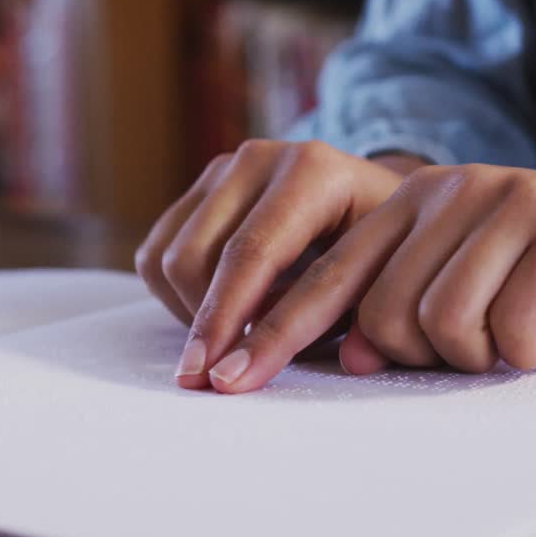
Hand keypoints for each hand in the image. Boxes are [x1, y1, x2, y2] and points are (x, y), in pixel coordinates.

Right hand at [133, 140, 409, 388]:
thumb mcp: (375, 282)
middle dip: (204, 326)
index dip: (227, 321)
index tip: (214, 378)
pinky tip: (222, 310)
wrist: (375, 202)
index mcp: (312, 172)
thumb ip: (326, 318)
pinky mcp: (198, 188)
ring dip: (191, 313)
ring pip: (166, 258)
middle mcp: (260, 158)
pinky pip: (155, 254)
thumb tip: (252, 363)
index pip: (251, 254)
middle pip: (194, 258)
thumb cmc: (380, 251)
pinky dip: (177, 296)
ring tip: (237, 335)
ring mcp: (223, 168)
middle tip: (227, 373)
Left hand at [202, 163, 535, 392]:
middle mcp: (450, 189)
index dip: (270, 333)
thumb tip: (344, 352)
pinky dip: (528, 349)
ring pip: (444, 319)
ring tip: (514, 340)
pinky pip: (515, 319)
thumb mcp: (465, 297)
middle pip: (383, 312)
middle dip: (423, 356)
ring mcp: (511, 197)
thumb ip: (398, 312)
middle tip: (476, 349)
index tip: (222, 384)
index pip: (323, 275)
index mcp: (410, 203)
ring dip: (479, 356)